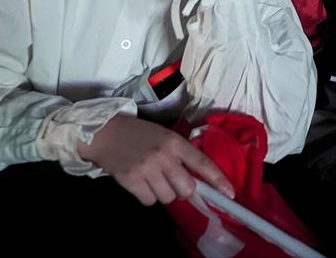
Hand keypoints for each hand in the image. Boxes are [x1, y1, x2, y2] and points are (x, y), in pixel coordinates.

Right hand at [76, 114, 234, 205]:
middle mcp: (164, 156)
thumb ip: (180, 153)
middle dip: (184, 191)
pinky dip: (148, 197)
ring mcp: (147, 169)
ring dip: (165, 194)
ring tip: (155, 181)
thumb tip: (196, 177)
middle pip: (186, 189)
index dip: (218, 180)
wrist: (106, 133)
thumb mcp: (165, 136)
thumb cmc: (139, 134)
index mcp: (175, 142)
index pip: (202, 163)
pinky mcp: (131, 181)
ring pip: (168, 197)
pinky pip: (150, 201)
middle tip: (175, 184)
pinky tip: (142, 185)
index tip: (229, 194)